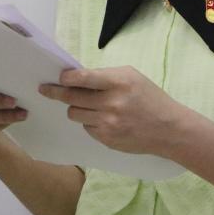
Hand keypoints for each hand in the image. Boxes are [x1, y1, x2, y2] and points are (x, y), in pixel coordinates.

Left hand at [38, 66, 188, 156]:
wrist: (168, 129)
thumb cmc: (150, 98)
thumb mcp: (132, 77)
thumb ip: (105, 75)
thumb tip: (78, 77)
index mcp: (118, 83)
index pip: (83, 78)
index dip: (66, 78)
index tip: (58, 77)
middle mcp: (111, 103)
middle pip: (71, 98)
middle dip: (56, 92)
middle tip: (45, 89)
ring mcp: (108, 123)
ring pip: (74, 114)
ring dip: (75, 108)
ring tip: (85, 104)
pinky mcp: (106, 139)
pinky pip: (86, 127)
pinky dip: (89, 121)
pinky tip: (103, 118)